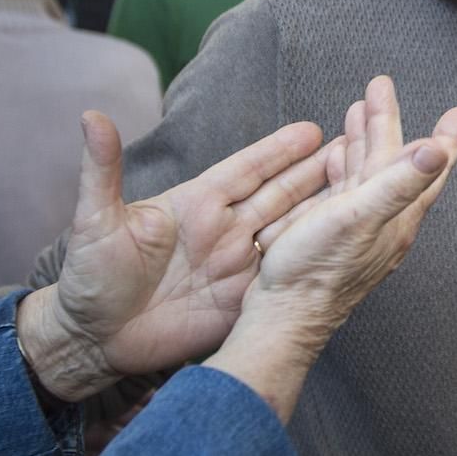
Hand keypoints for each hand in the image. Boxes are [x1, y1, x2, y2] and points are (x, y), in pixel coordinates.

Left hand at [17, 110, 331, 400]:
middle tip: (360, 151)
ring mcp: (236, 266)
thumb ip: (101, 171)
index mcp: (196, 204)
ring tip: (366, 194)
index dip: (279, 151)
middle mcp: (223, 230)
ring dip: (325, 214)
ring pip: (291, 235)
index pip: (246, 170)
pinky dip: (313, 264)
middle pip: (281, 197)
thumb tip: (91, 116)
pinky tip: (343, 251)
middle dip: (319, 174)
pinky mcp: (241, 302)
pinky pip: (283, 281)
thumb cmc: (89, 276)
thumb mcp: (95, 221)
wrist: (93, 339)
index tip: (314, 130)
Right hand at [208, 76, 456, 417]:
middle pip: (394, 161)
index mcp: (399, 215)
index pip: (429, 168)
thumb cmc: (319, 270)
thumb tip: (439, 150)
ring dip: (365, 138)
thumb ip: (400, 183)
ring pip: (368, 172)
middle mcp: (385, 221)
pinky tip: (336, 154)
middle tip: (381, 86)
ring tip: (359, 107)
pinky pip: (345, 189)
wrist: (283, 317)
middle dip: (389, 122)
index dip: (445, 139)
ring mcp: (359, 228)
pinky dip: (344, 164)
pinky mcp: (333, 234)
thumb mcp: (361, 218)